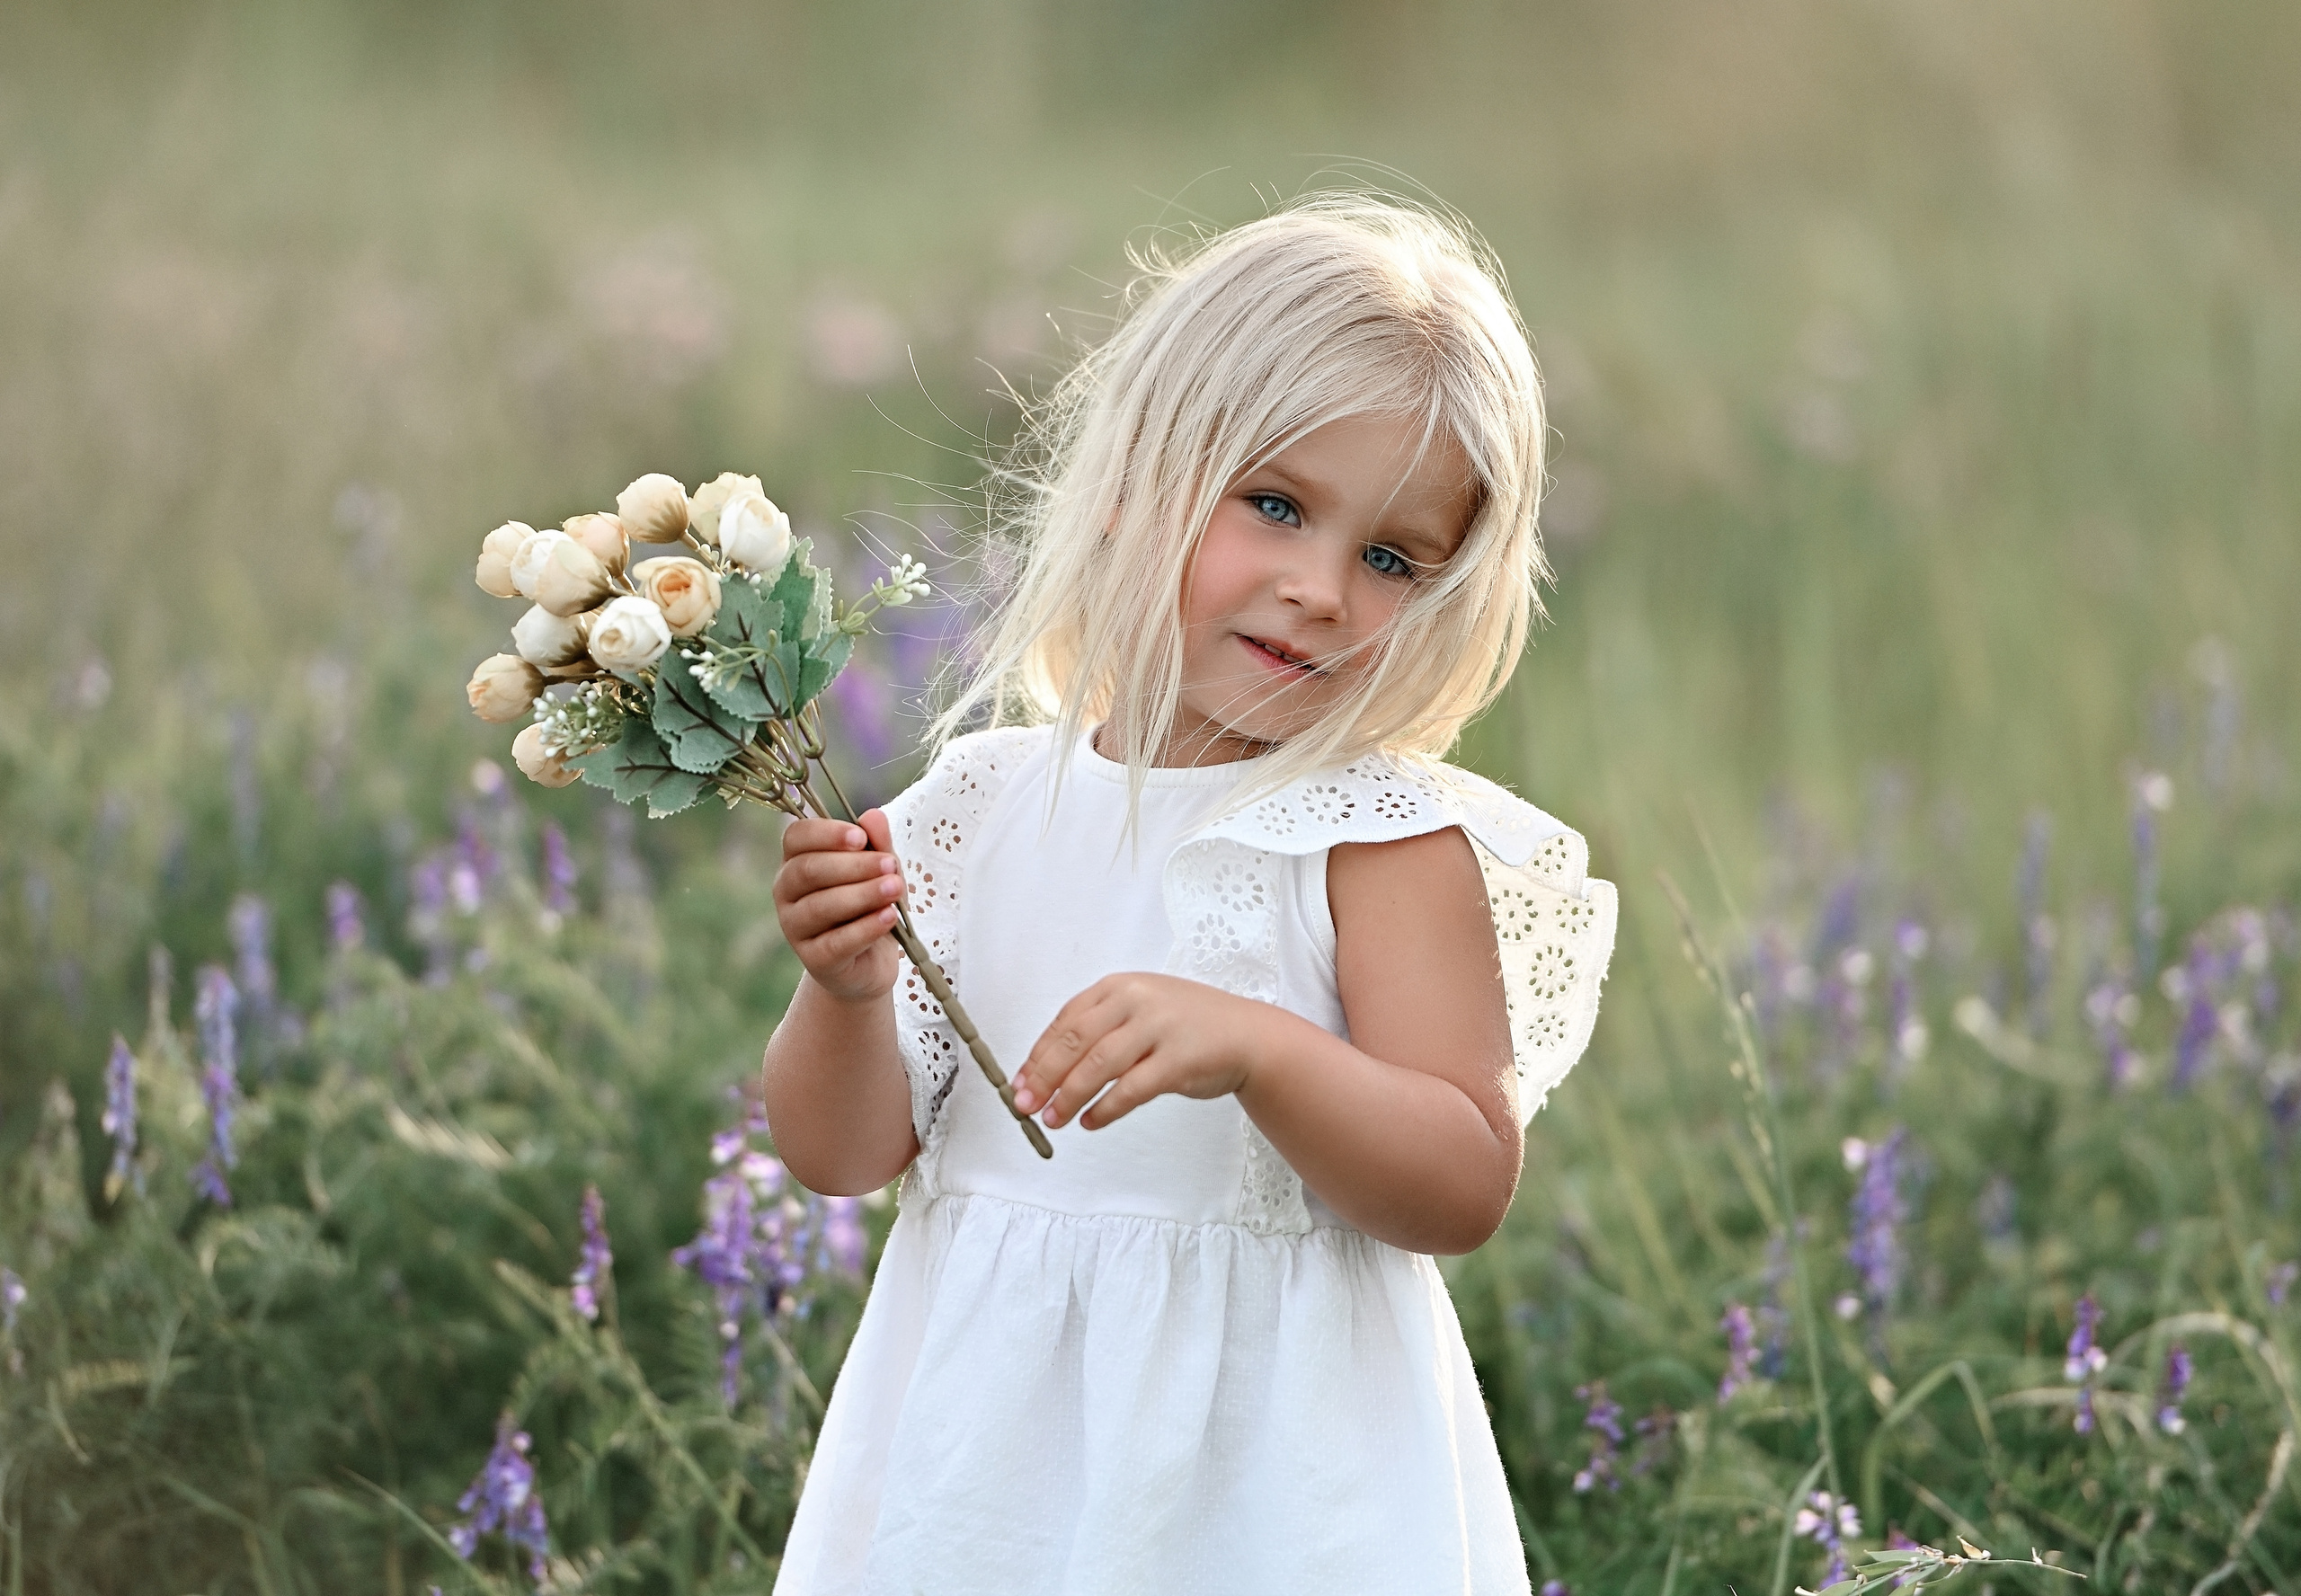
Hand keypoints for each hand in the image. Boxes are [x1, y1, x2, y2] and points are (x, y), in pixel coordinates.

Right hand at [772, 809, 905, 1002]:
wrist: (869, 964)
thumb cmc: (869, 907)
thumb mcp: (879, 871)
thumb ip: (876, 844)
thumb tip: (873, 815)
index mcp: (797, 860)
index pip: (796, 836)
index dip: (826, 833)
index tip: (861, 837)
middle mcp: (787, 891)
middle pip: (808, 870)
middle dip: (853, 865)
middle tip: (890, 864)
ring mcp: (795, 927)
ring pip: (821, 905)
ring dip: (862, 894)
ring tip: (895, 888)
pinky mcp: (813, 959)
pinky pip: (836, 942)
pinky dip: (865, 928)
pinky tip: (889, 917)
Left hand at [1009, 973, 1268, 1130]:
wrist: (1248, 1036)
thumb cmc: (1188, 1026)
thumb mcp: (1141, 1009)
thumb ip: (1100, 1027)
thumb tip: (1047, 1067)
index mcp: (1119, 987)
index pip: (1065, 1021)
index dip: (1037, 1055)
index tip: (1018, 1083)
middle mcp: (1136, 1001)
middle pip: (1075, 1042)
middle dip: (1044, 1077)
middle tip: (1025, 1105)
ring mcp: (1158, 1029)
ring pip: (1098, 1066)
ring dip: (1070, 1096)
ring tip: (1053, 1119)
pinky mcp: (1177, 1061)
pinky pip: (1130, 1090)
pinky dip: (1105, 1109)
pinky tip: (1091, 1122)